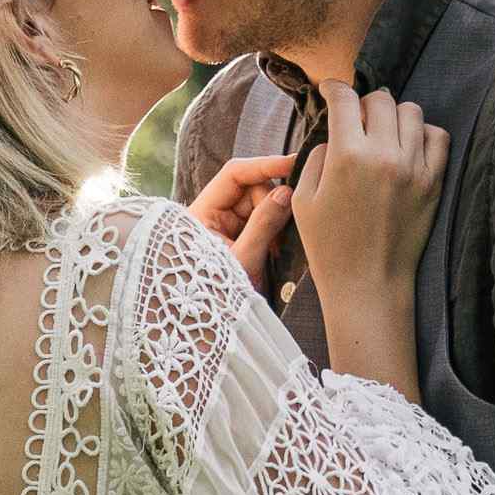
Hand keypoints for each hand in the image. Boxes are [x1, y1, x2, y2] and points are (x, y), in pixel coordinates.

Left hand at [186, 153, 294, 289]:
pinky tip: (276, 254)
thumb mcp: (242, 259)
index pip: (234, 174)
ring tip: (276, 252)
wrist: (208, 331)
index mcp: (201, 213)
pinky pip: (263, 224)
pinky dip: (274, 235)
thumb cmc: (215, 296)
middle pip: (252, 189)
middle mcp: (212, 215)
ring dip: (275, 223)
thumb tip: (286, 193)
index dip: (264, 165)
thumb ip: (264, 224)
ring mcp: (226, 228)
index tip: (293, 163)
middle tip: (284, 232)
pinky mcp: (239, 241)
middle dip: (273, 204)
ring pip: (262, 206)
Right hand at [290, 83, 447, 310]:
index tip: (331, 90)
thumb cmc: (329, 246)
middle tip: (358, 119)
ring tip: (384, 132)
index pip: (345, 100)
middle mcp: (384, 155)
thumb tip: (334, 134)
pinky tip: (409, 146)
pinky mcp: (434, 183)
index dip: (334, 88)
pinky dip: (424, 134)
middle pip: (380, 99)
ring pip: (412, 111)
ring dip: (394, 115)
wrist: (368, 284)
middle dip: (364, 103)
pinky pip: (438, 137)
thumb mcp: (304, 199)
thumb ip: (317, 156)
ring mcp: (414, 168)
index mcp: (347, 156)